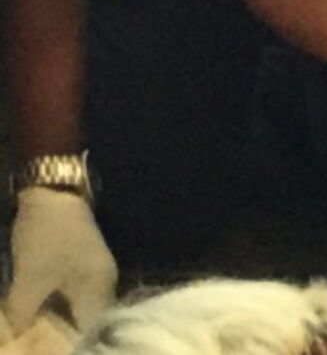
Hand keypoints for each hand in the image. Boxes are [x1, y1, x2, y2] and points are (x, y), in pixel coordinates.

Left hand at [6, 188, 116, 333]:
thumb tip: (18, 339)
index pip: (89, 333)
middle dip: (62, 335)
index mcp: (99, 290)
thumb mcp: (29, 280)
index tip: (45, 348)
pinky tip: (40, 310)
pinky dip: (56, 307)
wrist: (53, 192)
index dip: (67, 345)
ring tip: (36, 330)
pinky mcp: (82, 264)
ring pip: (77, 309)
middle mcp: (104, 284)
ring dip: (57, 321)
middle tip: (37, 341)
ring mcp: (95, 272)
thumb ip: (23, 316)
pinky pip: (73, 296)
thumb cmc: (47, 237)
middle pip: (85, 322)